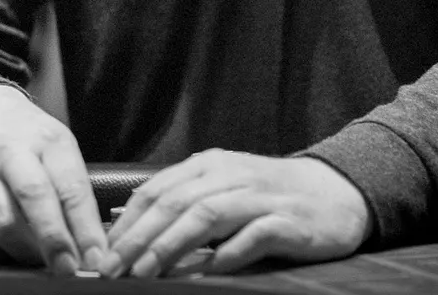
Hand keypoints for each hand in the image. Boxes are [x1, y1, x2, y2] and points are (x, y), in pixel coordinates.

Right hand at [0, 84, 105, 275]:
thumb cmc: (24, 136)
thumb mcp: (55, 144)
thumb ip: (71, 187)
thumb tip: (89, 243)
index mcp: (46, 139)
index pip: (70, 186)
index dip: (85, 227)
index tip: (96, 257)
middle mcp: (9, 152)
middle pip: (34, 199)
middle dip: (54, 240)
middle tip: (68, 269)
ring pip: (0, 222)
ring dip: (25, 251)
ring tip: (40, 261)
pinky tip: (8, 251)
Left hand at [100, 150, 370, 278]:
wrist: (333, 192)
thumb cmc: (271, 196)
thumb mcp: (224, 190)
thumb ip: (186, 207)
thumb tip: (135, 239)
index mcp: (210, 165)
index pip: (157, 190)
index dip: (126, 222)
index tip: (103, 252)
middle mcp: (231, 175)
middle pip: (175, 203)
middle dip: (138, 237)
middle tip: (113, 267)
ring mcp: (259, 196)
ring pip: (205, 215)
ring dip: (171, 245)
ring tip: (146, 271)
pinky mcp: (287, 220)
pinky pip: (251, 236)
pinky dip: (227, 253)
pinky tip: (208, 271)